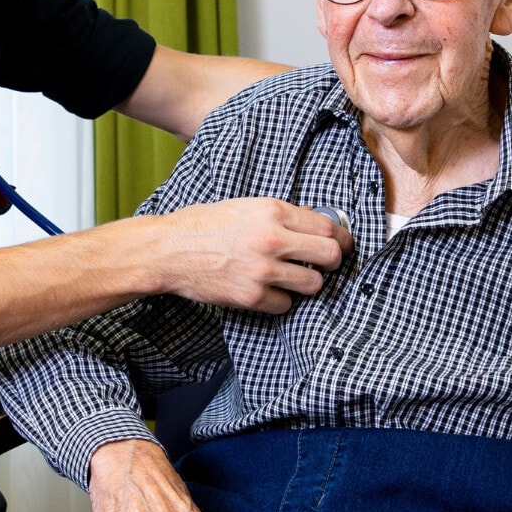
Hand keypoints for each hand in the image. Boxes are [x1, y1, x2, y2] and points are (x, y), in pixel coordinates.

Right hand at [159, 197, 353, 313]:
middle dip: (333, 262)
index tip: (343, 245)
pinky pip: (285, 305)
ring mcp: (262, 270)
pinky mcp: (251, 296)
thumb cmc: (200, 225)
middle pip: (330, 256)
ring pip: (313, 285)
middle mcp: (272, 239)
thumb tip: (310, 218)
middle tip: (326, 266)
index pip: (326, 227)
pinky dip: (280, 300)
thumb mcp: (242, 206)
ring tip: (291, 279)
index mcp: (271, 211)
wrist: (168, 250)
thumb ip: (278, 214)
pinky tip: (266, 290)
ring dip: (307, 284)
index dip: (341, 238)